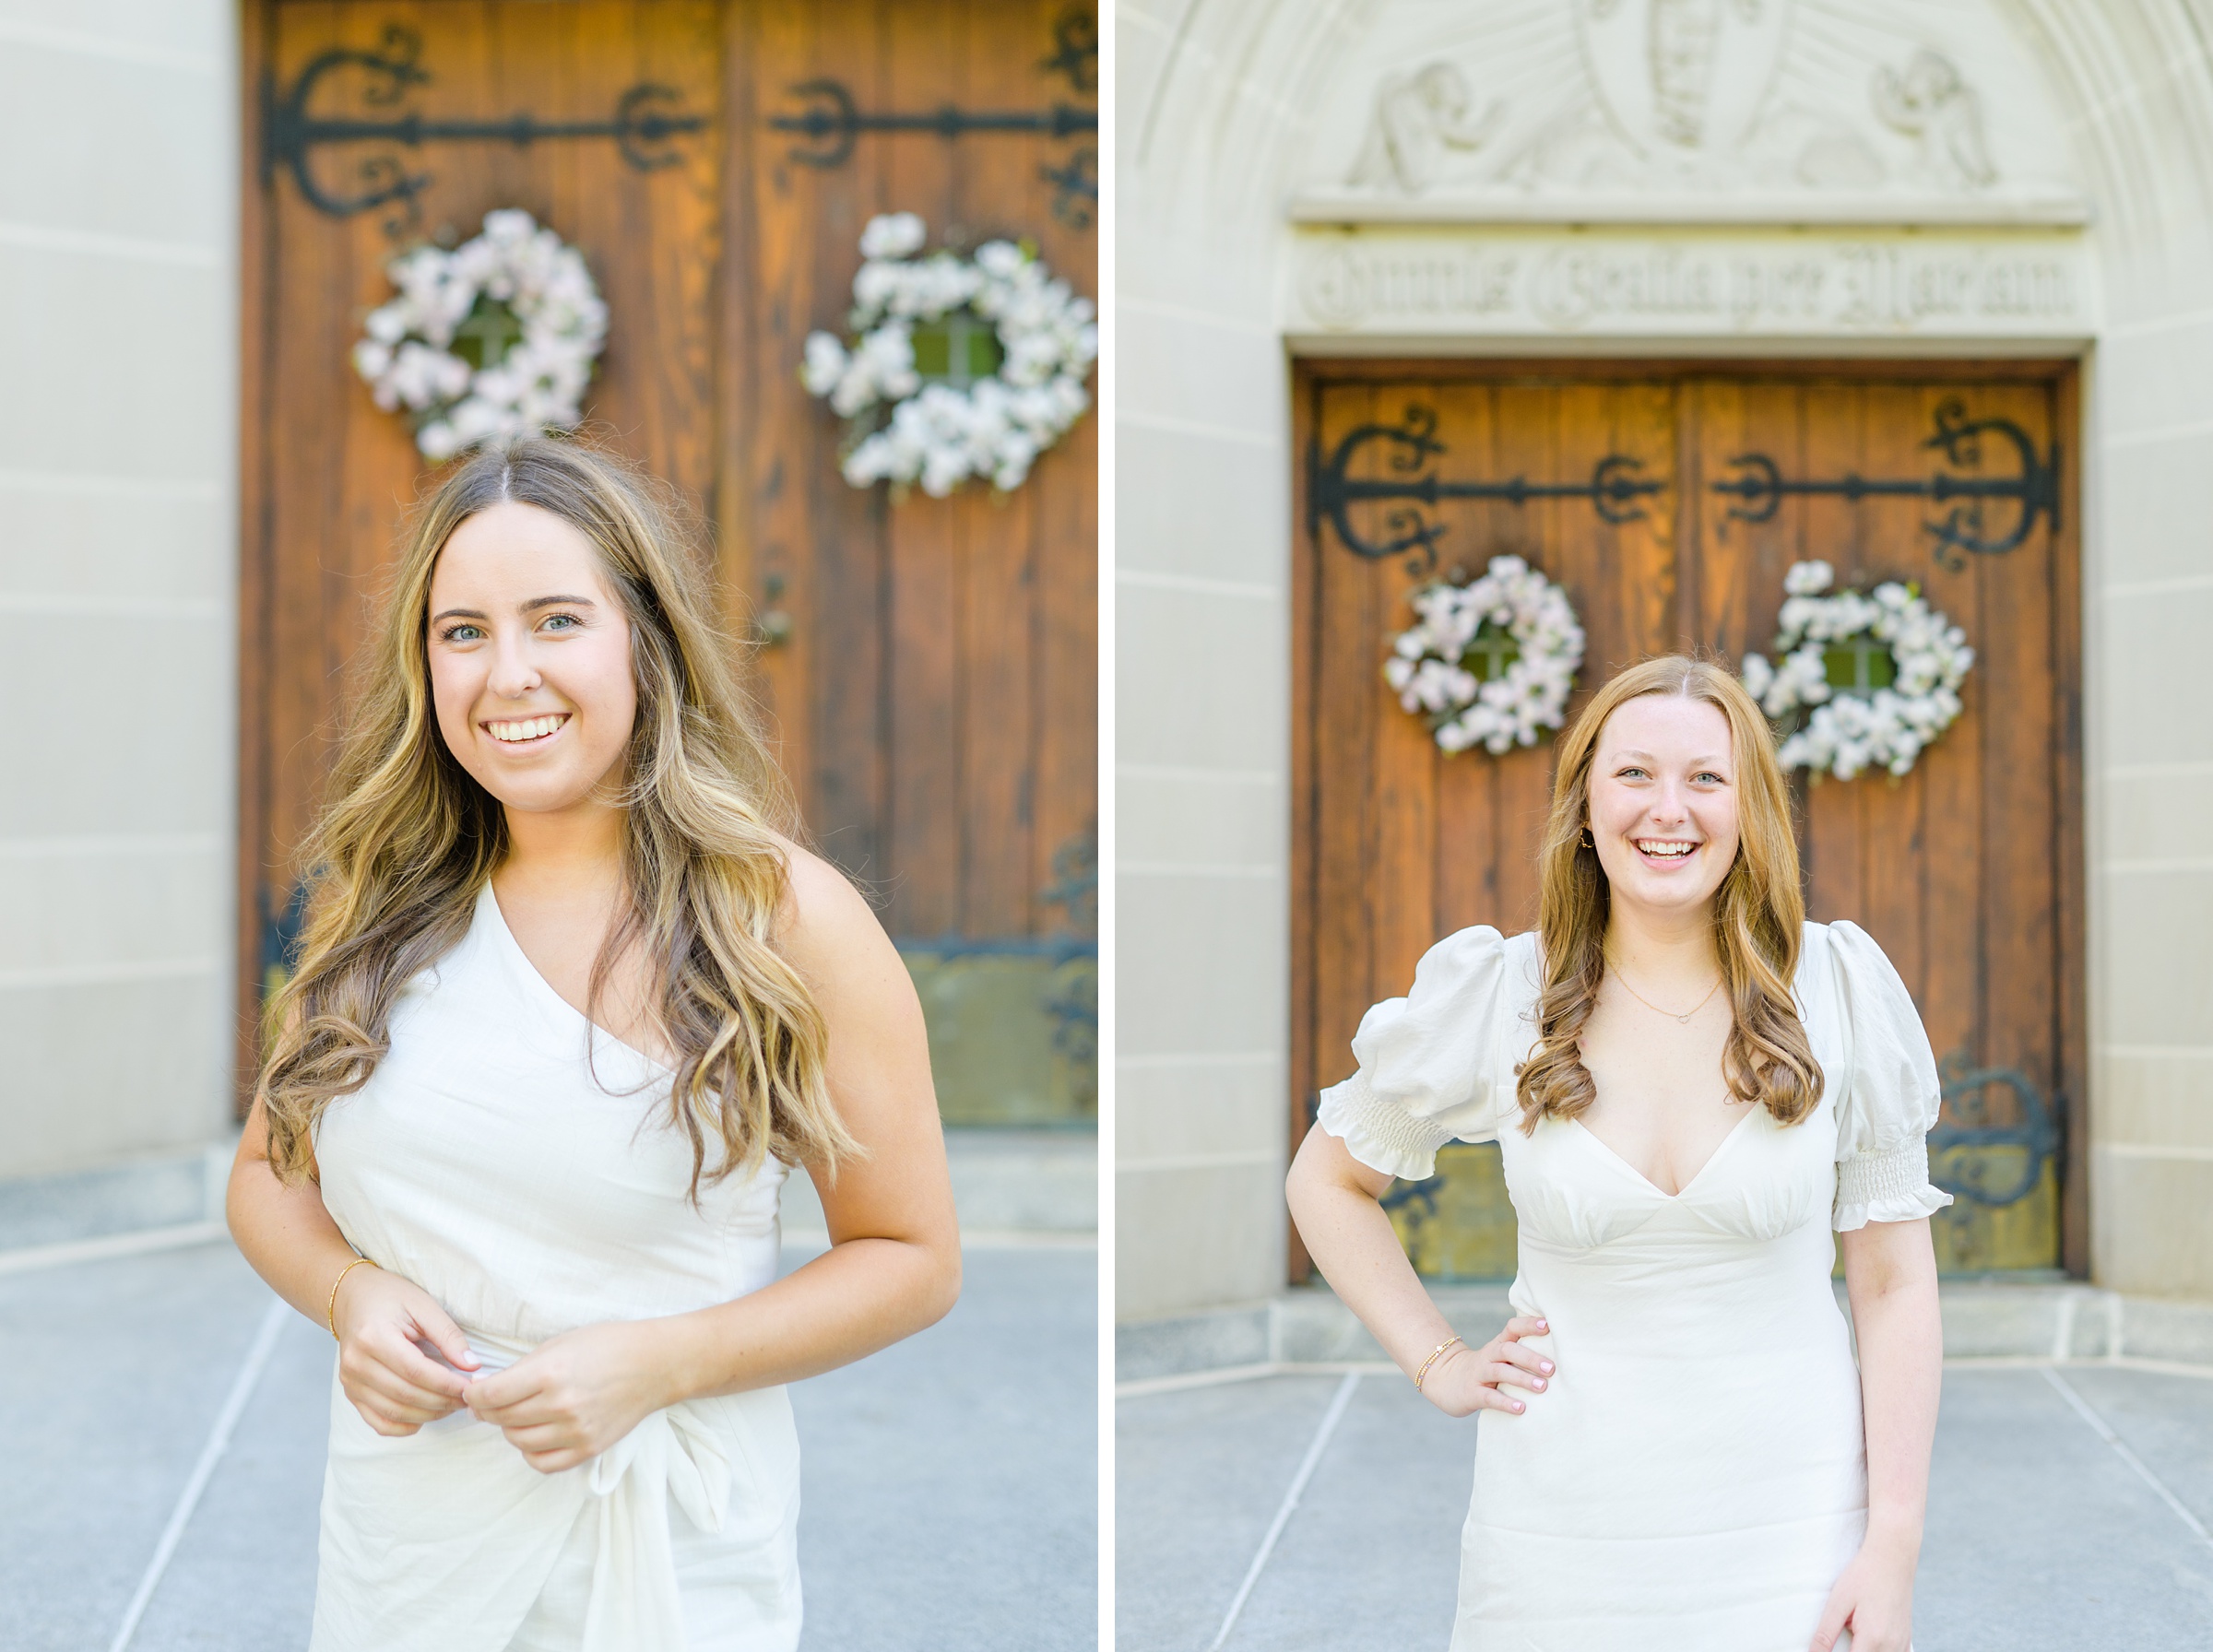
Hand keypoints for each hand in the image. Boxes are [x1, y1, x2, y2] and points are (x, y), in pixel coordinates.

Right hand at [332, 1263, 480, 1435]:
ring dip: (428, 1415)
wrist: (353, 1299)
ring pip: (393, 1413)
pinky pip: (377, 1422)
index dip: (447, 1384)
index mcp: (374, 1337)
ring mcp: (350, 1382)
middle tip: (467, 1398)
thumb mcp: (424, 1306)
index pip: (416, 1372)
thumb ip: (448, 1335)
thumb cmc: (391, 1297)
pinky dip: (403, 1427)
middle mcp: (357, 1364)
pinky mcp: (351, 1393)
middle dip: (442, 1401)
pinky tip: (425, 1417)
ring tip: (451, 1405)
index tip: (471, 1387)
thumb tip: (471, 1365)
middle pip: (406, 1395)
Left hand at [464, 1319, 677, 1473]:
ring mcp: (575, 1431)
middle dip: (488, 1411)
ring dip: (510, 1429)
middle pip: (501, 1419)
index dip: (474, 1396)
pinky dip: (531, 1451)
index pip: (491, 1396)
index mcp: (550, 1373)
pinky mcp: (588, 1448)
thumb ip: (522, 1369)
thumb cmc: (608, 1345)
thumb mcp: (560, 1344)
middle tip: (492, 1403)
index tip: (473, 1393)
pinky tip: (536, 1435)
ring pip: (518, 1441)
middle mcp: (560, 1405)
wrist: (655, 1364)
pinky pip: (542, 1462)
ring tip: (519, 1415)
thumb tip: (487, 1392)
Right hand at [1419, 1315, 1553, 1418]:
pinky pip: (1488, 1397)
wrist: (1445, 1380)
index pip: (1512, 1328)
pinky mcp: (1471, 1394)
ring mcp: (1478, 1374)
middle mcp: (1488, 1356)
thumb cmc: (1485, 1370)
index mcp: (1498, 1345)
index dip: (1528, 1324)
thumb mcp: (1499, 1357)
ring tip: (1542, 1387)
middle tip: (1551, 1368)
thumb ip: (1521, 1353)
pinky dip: (1505, 1402)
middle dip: (1530, 1358)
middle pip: (1507, 1350)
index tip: (1548, 1325)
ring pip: (1499, 1371)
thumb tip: (1561, 1355)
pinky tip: (1521, 1408)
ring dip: (1522, 1378)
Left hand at [1810, 1524, 1917, 1650]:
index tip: (1825, 1649)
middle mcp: (1892, 1647)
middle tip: (1844, 1628)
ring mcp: (1902, 1645)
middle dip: (1851, 1651)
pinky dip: (1877, 1650)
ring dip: (1863, 1650)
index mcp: (1873, 1639)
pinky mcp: (1906, 1640)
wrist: (1893, 1558)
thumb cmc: (1864, 1576)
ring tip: (1854, 1630)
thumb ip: (1825, 1633)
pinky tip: (1867, 1638)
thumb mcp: (1838, 1602)